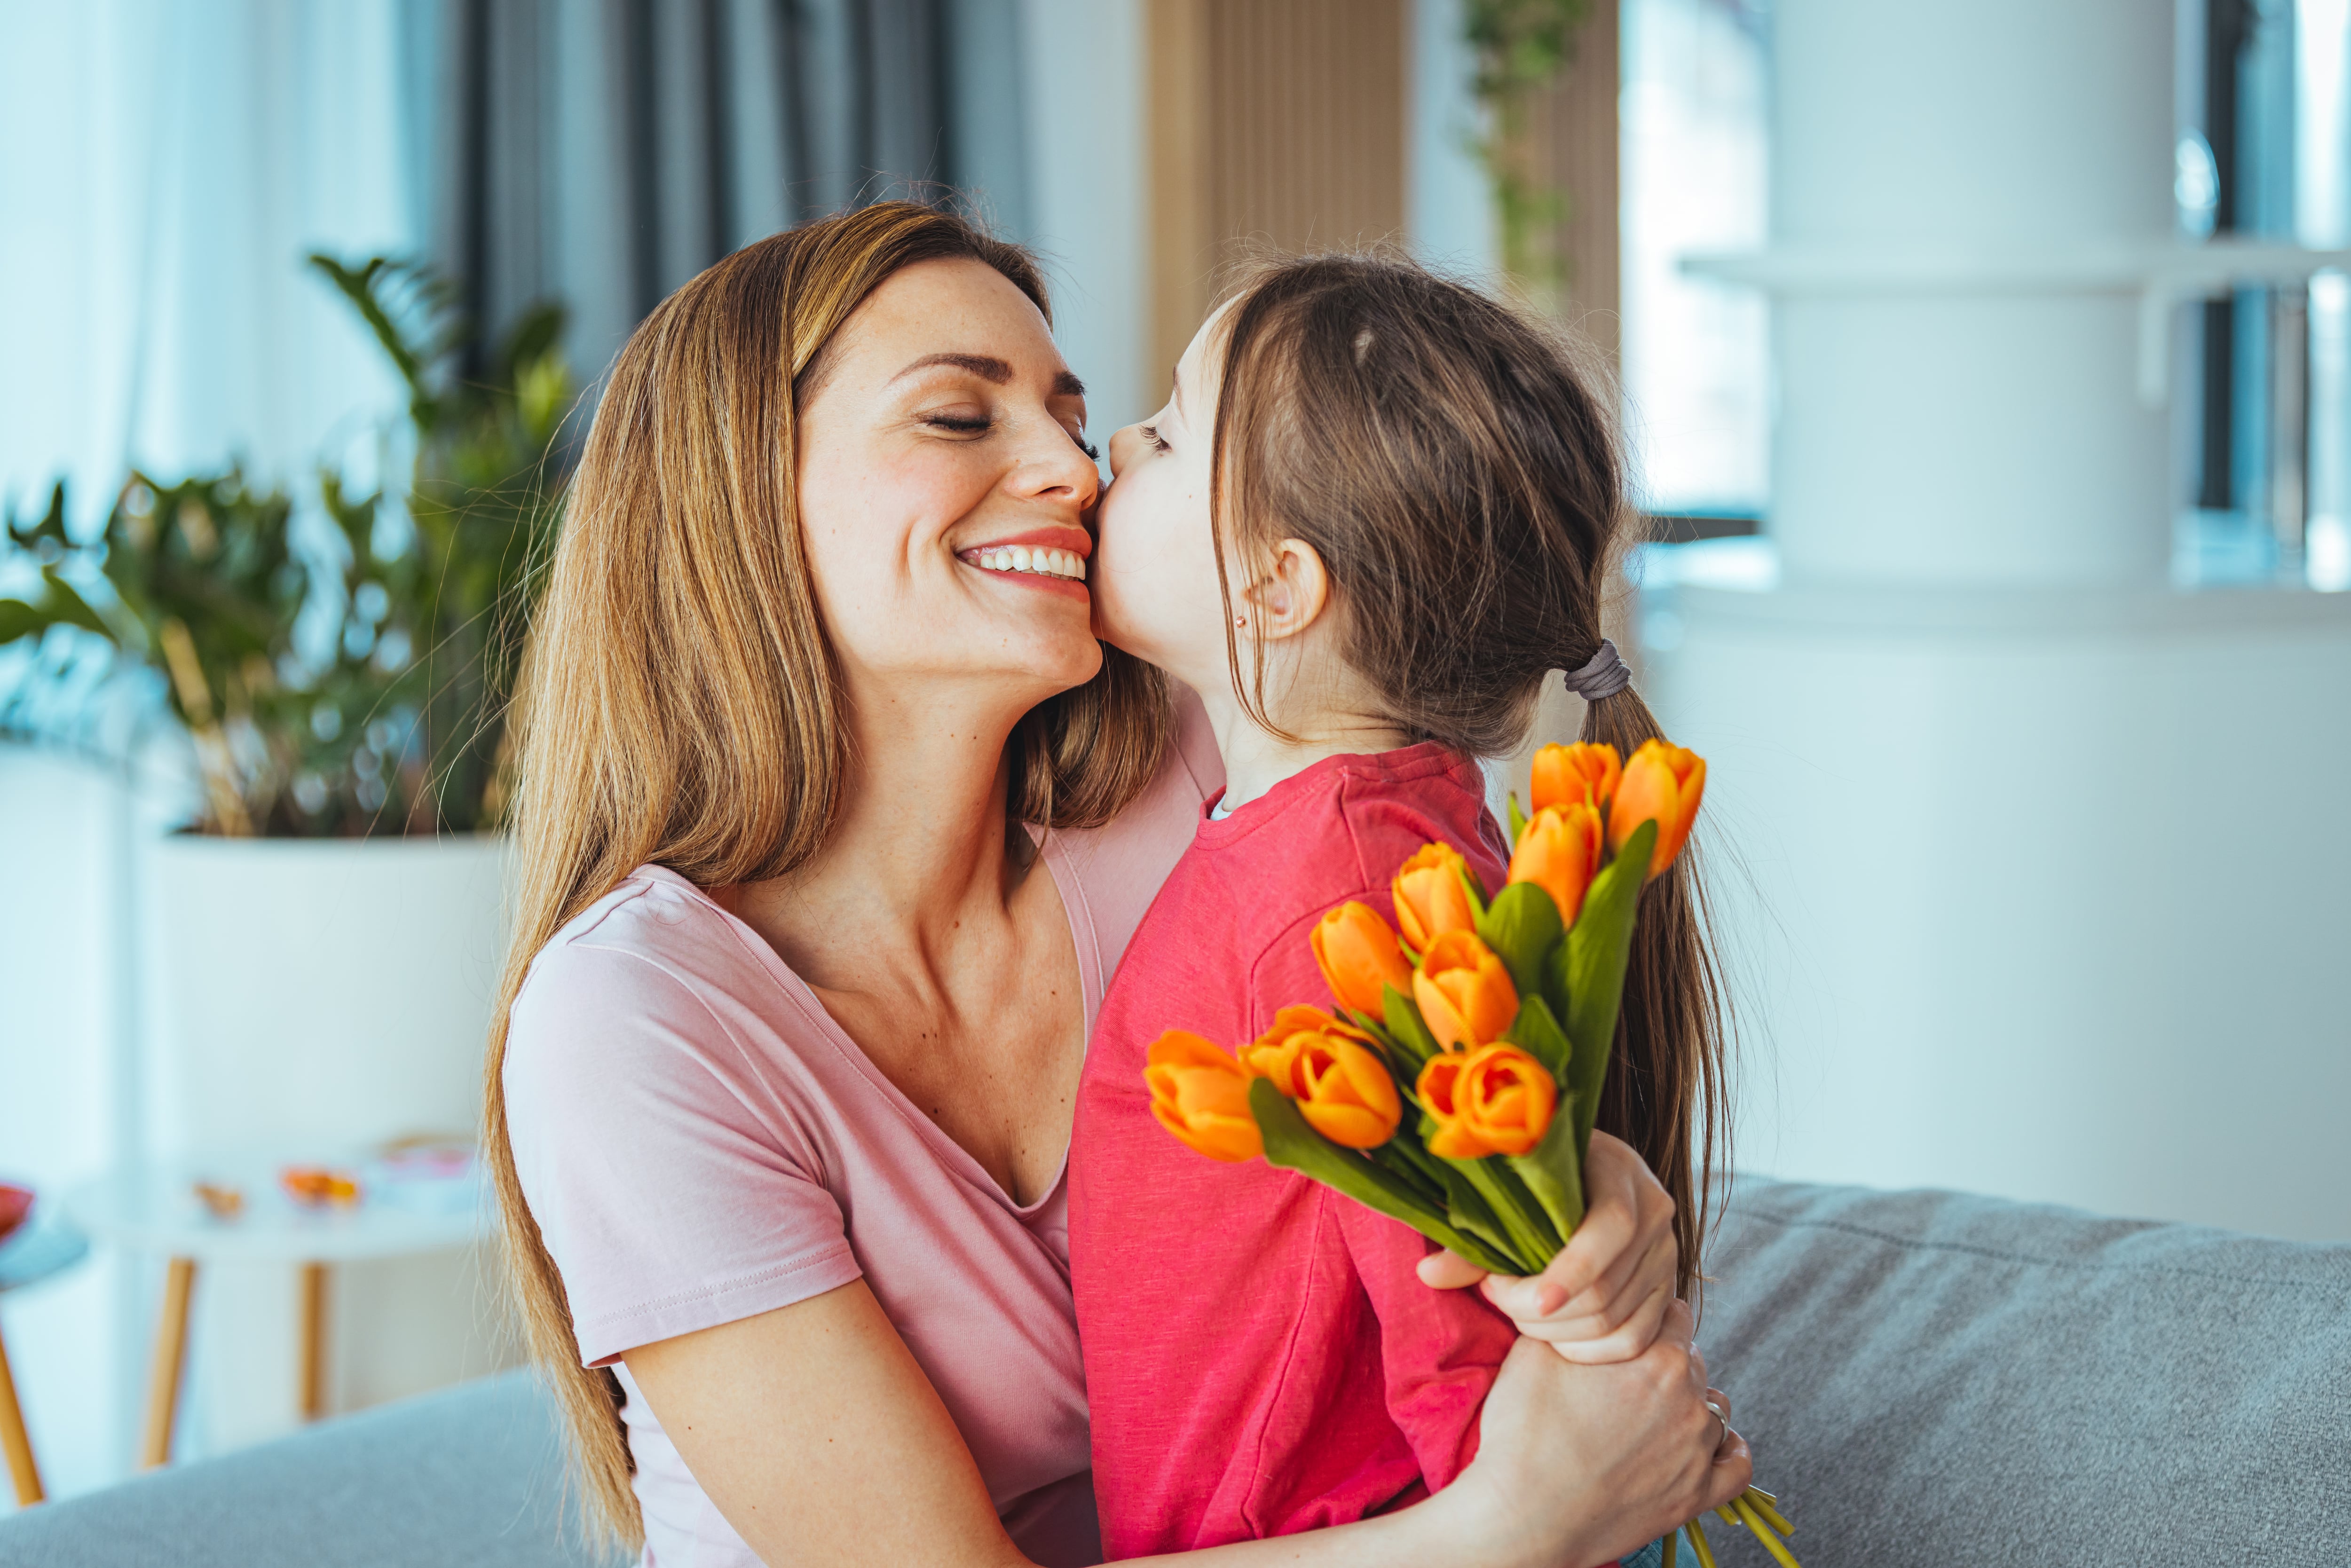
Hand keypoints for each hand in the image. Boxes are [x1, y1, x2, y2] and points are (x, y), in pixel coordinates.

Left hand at [1418, 1129, 1677, 1361]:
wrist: (1584, 1175)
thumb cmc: (1536, 1182)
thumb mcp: (1508, 1194)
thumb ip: (1472, 1240)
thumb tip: (1427, 1274)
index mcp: (1620, 1173)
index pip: (1610, 1228)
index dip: (1572, 1271)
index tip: (1532, 1301)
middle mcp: (1655, 1213)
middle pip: (1605, 1289)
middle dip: (1540, 1310)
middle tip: (1497, 1294)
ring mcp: (1666, 1255)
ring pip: (1616, 1321)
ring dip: (1556, 1332)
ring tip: (1518, 1309)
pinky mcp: (1667, 1290)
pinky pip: (1634, 1341)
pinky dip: (1588, 1351)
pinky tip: (1554, 1337)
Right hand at [1439, 1301, 1751, 1567]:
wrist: (1523, 1516)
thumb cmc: (1523, 1432)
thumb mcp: (1534, 1350)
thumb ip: (1571, 1316)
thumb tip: (1571, 1288)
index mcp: (1656, 1356)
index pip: (1672, 1312)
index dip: (1642, 1315)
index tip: (1621, 1326)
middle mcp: (1688, 1398)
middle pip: (1691, 1357)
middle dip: (1662, 1357)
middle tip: (1623, 1374)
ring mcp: (1698, 1451)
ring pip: (1714, 1406)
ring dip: (1689, 1401)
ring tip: (1651, 1411)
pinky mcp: (1697, 1497)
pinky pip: (1738, 1466)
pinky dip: (1728, 1451)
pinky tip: (1707, 1445)